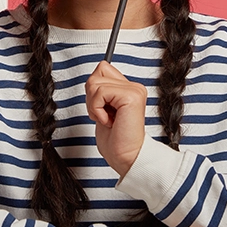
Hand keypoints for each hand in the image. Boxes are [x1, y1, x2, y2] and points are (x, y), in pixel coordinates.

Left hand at [85, 60, 146, 176]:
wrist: (127, 158)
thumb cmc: (116, 140)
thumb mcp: (103, 110)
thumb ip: (100, 92)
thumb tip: (92, 78)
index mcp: (128, 89)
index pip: (102, 68)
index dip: (94, 90)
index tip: (102, 110)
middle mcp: (134, 87)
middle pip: (97, 72)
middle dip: (92, 96)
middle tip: (104, 114)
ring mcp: (134, 91)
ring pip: (95, 83)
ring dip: (94, 105)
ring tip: (107, 119)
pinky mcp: (131, 97)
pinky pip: (100, 93)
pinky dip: (97, 109)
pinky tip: (109, 121)